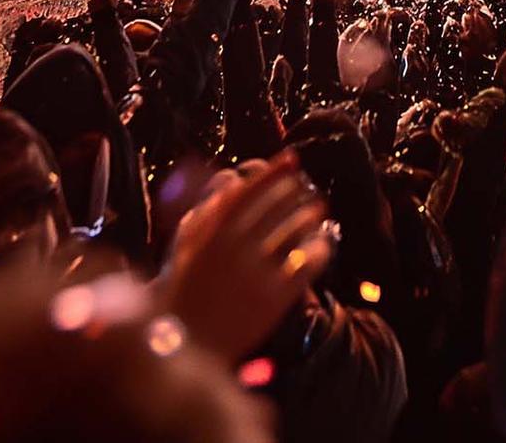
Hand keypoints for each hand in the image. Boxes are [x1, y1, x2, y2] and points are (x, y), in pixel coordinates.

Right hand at [159, 152, 331, 361]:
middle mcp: (236, 247)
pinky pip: (307, 263)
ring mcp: (256, 272)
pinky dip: (319, 249)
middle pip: (277, 206)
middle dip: (296, 192)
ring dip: (311, 216)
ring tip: (319, 212)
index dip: (274, 171)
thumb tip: (227, 182)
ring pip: (296, 231)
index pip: (250, 190)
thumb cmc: (182, 292)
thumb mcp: (185, 248)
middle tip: (309, 188)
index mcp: (212, 232)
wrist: (186, 346)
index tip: (291, 158)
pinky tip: (323, 245)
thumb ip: (204, 213)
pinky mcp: (275, 298)